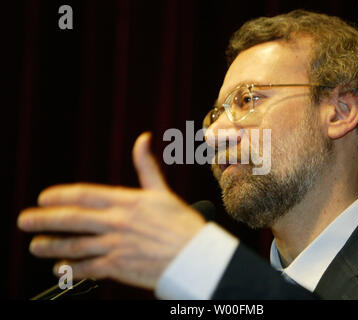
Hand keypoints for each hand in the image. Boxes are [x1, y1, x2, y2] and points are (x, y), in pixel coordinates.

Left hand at [17, 132, 206, 289]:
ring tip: (35, 245)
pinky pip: (88, 268)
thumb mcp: (162, 191)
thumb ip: (146, 166)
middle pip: (72, 220)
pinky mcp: (118, 267)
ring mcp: (115, 245)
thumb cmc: (182, 224)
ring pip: (75, 245)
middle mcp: (116, 222)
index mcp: (126, 201)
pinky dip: (72, 269)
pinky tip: (60, 268)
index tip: (44, 197)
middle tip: (24, 221)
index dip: (60, 195)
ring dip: (52, 245)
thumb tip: (143, 138)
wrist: (195, 257)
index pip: (84, 194)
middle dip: (44, 220)